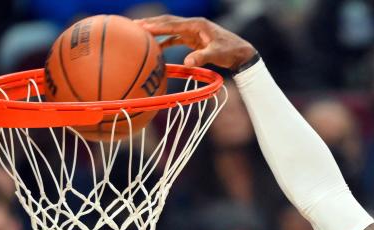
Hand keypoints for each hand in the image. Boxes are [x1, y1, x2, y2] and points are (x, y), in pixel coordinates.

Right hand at [137, 15, 256, 69]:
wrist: (240, 52)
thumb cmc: (230, 51)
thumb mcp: (216, 54)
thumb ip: (201, 57)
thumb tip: (186, 63)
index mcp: (196, 25)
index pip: (172, 24)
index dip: (156, 25)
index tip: (141, 26)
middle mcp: (192, 25)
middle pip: (167, 22)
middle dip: (150, 23)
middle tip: (133, 25)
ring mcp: (192, 31)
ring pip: (169, 29)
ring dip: (155, 31)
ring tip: (138, 34)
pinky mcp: (193, 39)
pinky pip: (175, 38)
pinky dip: (164, 42)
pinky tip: (155, 48)